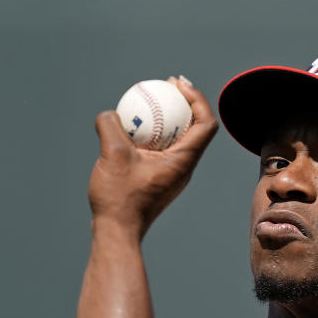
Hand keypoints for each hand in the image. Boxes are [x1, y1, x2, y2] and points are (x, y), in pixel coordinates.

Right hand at [88, 76, 217, 237]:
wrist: (117, 232)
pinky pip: (163, 150)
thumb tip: (112, 112)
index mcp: (184, 161)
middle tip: (167, 85)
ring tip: (150, 102)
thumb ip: (111, 126)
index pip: (206, 124)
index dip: (198, 99)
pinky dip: (154, 135)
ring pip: (180, 139)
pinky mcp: (160, 179)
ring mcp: (173, 174)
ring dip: (169, 118)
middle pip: (197, 128)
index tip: (177, 84)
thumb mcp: (112, 155)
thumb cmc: (119, 198)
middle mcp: (184, 167)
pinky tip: (132, 129)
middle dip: (186, 103)